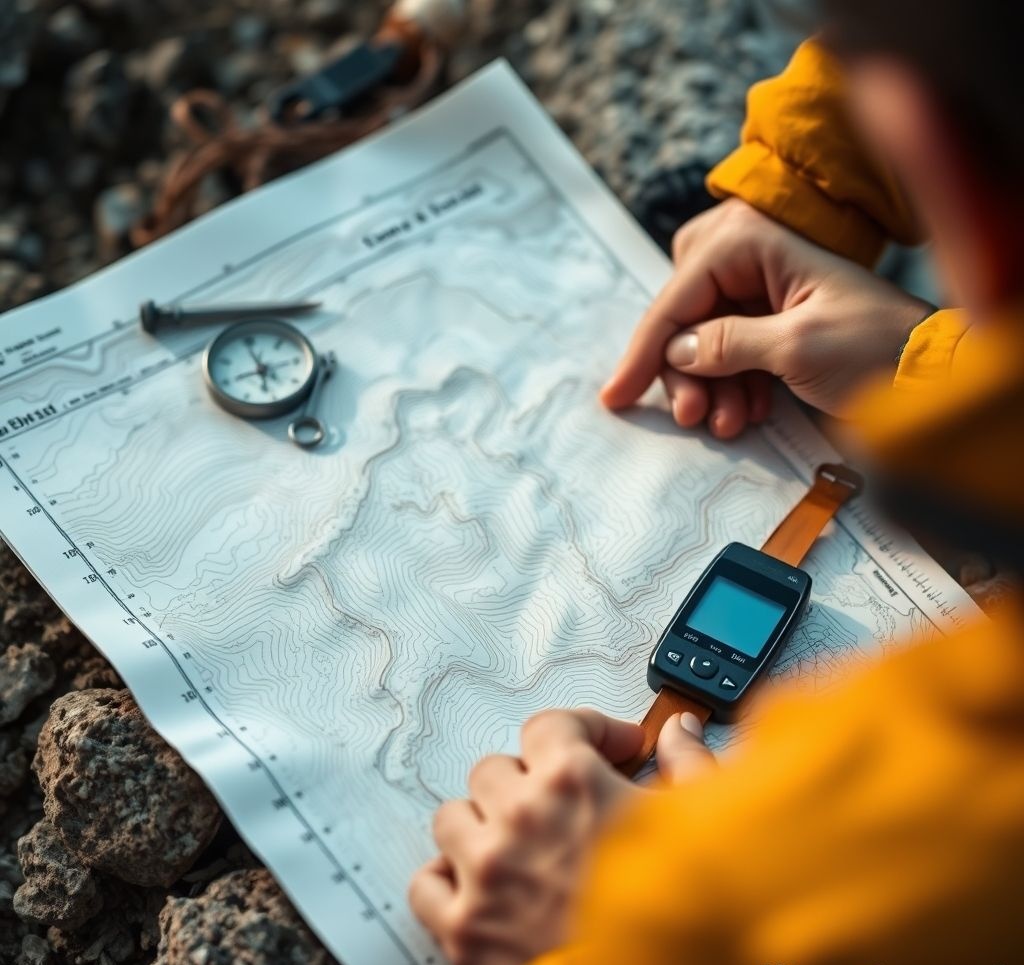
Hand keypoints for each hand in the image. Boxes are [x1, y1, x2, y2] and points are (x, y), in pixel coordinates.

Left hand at [409, 709, 713, 964]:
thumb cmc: (679, 917)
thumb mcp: (700, 827)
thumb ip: (689, 767)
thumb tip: (681, 733)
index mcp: (573, 782)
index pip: (550, 725)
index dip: (583, 731)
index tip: (603, 747)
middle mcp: (520, 817)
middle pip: (495, 768)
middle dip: (529, 781)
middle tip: (561, 805)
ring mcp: (487, 872)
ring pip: (453, 816)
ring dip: (483, 824)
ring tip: (518, 842)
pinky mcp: (466, 929)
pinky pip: (426, 884)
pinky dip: (447, 879)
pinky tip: (479, 884)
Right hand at [600, 199, 933, 433]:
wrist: (932, 375)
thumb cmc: (878, 346)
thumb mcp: (798, 346)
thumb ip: (728, 345)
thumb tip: (676, 353)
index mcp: (756, 243)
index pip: (680, 297)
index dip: (647, 349)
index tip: (619, 394)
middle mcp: (752, 261)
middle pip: (683, 319)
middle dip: (684, 371)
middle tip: (693, 415)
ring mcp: (761, 294)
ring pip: (701, 342)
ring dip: (708, 387)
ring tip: (731, 422)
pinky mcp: (771, 326)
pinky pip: (727, 356)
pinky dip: (730, 388)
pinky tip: (751, 412)